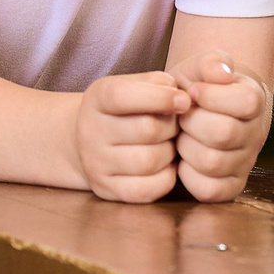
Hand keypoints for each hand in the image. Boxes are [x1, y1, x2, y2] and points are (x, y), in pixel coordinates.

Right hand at [73, 72, 190, 201]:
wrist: (89, 141)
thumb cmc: (125, 109)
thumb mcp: (135, 85)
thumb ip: (160, 83)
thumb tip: (184, 100)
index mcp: (97, 98)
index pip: (123, 95)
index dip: (160, 98)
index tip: (184, 101)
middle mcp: (90, 131)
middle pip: (147, 130)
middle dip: (171, 127)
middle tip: (175, 127)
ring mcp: (95, 163)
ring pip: (149, 161)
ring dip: (170, 153)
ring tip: (169, 145)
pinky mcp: (106, 189)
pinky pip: (146, 190)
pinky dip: (166, 179)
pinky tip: (164, 166)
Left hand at [167, 52, 268, 201]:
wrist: (197, 111)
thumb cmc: (198, 86)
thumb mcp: (200, 66)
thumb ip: (211, 61)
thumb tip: (221, 73)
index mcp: (255, 100)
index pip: (245, 103)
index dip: (210, 96)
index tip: (192, 91)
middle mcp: (255, 135)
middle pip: (223, 134)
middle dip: (191, 122)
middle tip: (182, 116)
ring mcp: (244, 163)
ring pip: (213, 164)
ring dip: (186, 148)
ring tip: (182, 136)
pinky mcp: (229, 186)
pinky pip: (209, 190)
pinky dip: (187, 175)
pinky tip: (183, 158)